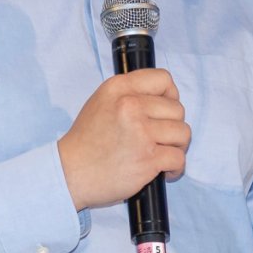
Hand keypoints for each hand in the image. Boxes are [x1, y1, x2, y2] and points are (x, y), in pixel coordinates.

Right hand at [57, 69, 189, 210]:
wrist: (69, 173)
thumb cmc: (87, 142)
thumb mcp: (101, 102)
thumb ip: (129, 94)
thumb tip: (164, 97)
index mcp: (118, 88)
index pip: (163, 79)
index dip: (170, 95)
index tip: (165, 110)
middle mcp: (130, 106)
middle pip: (177, 109)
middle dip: (173, 125)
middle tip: (160, 138)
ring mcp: (140, 133)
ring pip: (183, 133)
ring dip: (177, 146)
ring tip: (162, 153)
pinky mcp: (148, 158)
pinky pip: (179, 158)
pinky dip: (176, 168)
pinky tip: (165, 171)